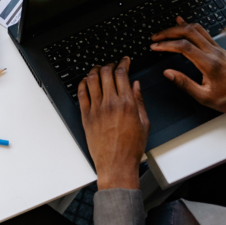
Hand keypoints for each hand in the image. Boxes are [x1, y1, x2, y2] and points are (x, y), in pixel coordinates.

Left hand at [78, 57, 149, 190]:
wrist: (116, 164)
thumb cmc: (131, 147)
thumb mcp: (144, 123)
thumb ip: (139, 101)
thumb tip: (135, 85)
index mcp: (127, 104)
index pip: (122, 74)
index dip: (123, 63)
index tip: (124, 60)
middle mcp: (110, 104)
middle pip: (106, 73)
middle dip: (109, 64)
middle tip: (112, 64)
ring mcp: (96, 109)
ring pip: (92, 80)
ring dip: (95, 70)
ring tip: (98, 68)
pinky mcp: (86, 116)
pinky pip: (81, 94)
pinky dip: (83, 83)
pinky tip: (86, 81)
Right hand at [151, 17, 225, 115]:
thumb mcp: (204, 97)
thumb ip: (184, 84)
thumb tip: (168, 73)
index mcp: (210, 64)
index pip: (184, 47)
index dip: (167, 44)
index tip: (155, 46)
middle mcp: (215, 53)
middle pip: (189, 32)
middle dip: (169, 32)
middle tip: (156, 37)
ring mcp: (219, 49)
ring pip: (197, 29)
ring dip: (179, 28)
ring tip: (165, 31)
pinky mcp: (221, 50)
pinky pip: (204, 33)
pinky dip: (191, 27)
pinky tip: (183, 24)